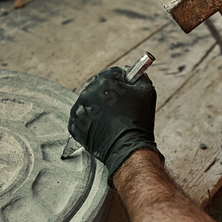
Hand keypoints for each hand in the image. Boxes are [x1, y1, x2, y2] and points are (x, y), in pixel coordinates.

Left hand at [68, 67, 160, 184]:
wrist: (127, 148)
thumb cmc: (137, 121)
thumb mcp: (146, 92)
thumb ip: (140, 77)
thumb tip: (135, 73)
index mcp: (104, 81)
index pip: (114, 73)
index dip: (124, 81)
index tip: (127, 91)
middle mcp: (88, 93)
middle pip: (100, 87)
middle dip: (110, 94)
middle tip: (121, 107)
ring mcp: (79, 109)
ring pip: (91, 102)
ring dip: (100, 107)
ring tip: (113, 119)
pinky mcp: (75, 125)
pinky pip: (83, 118)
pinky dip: (91, 121)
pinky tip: (104, 126)